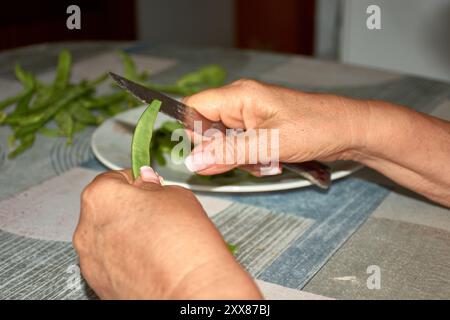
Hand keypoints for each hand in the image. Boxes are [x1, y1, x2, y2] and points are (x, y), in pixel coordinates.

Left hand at [73, 166, 261, 298]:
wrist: (190, 290)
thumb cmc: (184, 244)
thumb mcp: (176, 195)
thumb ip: (153, 185)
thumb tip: (147, 183)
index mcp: (101, 197)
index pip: (113, 178)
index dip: (135, 181)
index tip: (149, 185)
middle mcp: (87, 228)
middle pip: (107, 209)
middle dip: (129, 209)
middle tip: (158, 215)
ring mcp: (90, 260)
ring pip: (108, 237)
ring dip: (127, 235)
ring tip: (157, 242)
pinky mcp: (99, 284)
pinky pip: (111, 262)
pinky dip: (126, 259)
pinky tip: (151, 261)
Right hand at [183, 79, 449, 205]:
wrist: (348, 131)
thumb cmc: (316, 128)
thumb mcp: (268, 145)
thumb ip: (228, 154)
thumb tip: (194, 161)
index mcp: (239, 95)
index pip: (194, 108)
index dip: (193, 132)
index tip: (205, 154)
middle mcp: (241, 103)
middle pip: (208, 128)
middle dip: (222, 151)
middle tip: (245, 160)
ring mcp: (251, 116)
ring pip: (225, 142)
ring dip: (239, 158)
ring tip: (265, 160)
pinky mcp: (260, 129)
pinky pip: (241, 147)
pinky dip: (251, 159)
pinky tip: (271, 161)